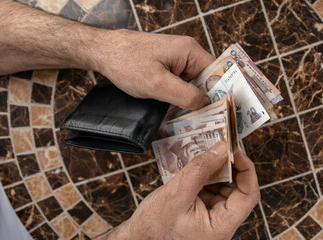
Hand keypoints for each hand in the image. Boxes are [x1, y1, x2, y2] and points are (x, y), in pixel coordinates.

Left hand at [90, 29, 214, 109]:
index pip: (216, 74)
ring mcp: (176, 60)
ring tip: (191, 121)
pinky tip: (176, 111)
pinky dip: (179, 97)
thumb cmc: (127, 63)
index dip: (219, 94)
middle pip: (205, 80)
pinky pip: (180, 84)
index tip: (219, 115)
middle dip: (203, 101)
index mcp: (190, 51)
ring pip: (192, 84)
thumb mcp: (157, 84)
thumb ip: (185, 95)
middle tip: (203, 124)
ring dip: (189, 100)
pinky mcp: (167, 66)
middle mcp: (187, 53)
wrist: (104, 52)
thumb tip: (206, 104)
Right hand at [104, 141, 259, 239]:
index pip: (248, 196)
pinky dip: (206, 174)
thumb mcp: (177, 194)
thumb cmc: (155, 225)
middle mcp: (220, 222)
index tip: (235, 151)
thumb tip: (221, 149)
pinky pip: (210, 188)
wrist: (139, 236)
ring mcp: (211, 215)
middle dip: (230, 166)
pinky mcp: (201, 209)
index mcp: (221, 226)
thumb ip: (200, 170)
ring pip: (223, 186)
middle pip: (237, 189)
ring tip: (207, 152)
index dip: (246, 170)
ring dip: (217, 169)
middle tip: (220, 146)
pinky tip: (198, 163)